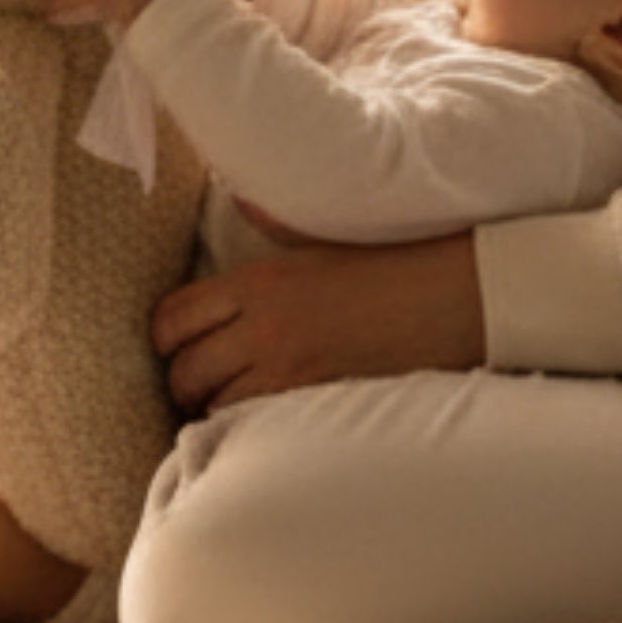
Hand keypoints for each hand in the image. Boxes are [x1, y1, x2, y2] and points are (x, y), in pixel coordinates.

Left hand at [150, 223, 486, 411]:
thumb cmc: (393, 261)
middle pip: (185, 370)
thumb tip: (239, 195)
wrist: (456, 297)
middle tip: (203, 384)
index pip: (174, 317)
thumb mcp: (322, 235)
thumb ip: (271, 219)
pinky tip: (262, 420)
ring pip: (215, 405)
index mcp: (260, 279)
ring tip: (232, 403)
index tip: (177, 345)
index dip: (165, 338)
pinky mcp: (317, 400)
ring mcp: (290, 367)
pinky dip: (248, 427)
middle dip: (185, 381)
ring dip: (216, 408)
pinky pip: (256, 425)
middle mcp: (265, 324)